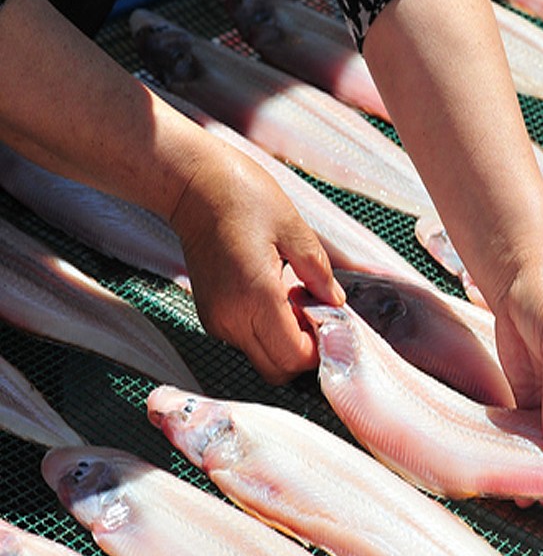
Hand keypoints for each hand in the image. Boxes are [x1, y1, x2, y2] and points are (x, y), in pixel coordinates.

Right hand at [169, 141, 343, 382]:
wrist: (192, 186)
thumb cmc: (243, 197)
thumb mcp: (295, 229)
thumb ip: (320, 273)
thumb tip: (336, 303)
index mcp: (256, 297)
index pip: (293, 357)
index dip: (318, 350)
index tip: (330, 322)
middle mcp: (232, 318)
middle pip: (277, 370)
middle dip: (303, 353)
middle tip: (316, 315)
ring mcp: (217, 320)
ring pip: (262, 358)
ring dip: (285, 343)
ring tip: (295, 300)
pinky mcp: (210, 316)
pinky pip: (246, 342)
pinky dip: (267, 333)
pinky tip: (274, 298)